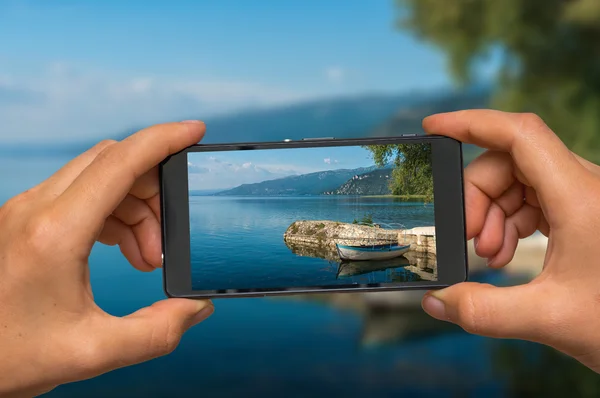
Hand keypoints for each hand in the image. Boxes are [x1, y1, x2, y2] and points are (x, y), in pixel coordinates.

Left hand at [0, 121, 213, 396]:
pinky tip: (124, 249)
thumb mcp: (92, 352)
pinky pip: (82, 195)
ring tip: (147, 256)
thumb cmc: (11, 355)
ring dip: (136, 207)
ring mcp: (27, 210)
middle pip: (113, 163)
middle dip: (155, 190)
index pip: (119, 161)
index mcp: (55, 232)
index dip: (163, 140)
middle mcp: (37, 209)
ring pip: (100, 177)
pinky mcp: (26, 220)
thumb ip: (156, 332)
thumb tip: (197, 308)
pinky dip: (114, 214)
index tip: (194, 131)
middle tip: (168, 239)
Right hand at [420, 110, 599, 371]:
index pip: (520, 134)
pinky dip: (509, 221)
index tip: (434, 127)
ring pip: (517, 180)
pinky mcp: (581, 211)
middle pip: (509, 162)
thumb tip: (435, 300)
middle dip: (477, 196)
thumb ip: (484, 311)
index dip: (472, 123)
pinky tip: (504, 254)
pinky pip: (532, 199)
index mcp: (580, 198)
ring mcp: (583, 197)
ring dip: (491, 213)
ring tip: (489, 255)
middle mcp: (584, 186)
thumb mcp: (549, 320)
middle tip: (468, 238)